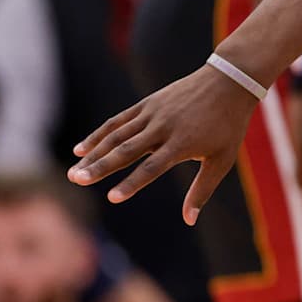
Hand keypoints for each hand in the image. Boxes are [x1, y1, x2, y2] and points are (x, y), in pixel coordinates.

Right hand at [71, 64, 256, 224]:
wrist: (228, 81)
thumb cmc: (228, 125)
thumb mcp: (222, 159)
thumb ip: (203, 190)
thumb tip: (189, 220)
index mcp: (182, 143)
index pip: (152, 168)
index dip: (132, 183)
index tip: (112, 198)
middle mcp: (163, 128)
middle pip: (126, 150)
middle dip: (100, 167)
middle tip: (77, 180)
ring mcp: (153, 113)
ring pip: (116, 136)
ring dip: (93, 153)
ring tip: (73, 172)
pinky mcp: (147, 104)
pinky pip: (118, 121)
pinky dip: (99, 134)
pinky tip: (80, 148)